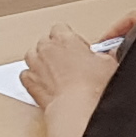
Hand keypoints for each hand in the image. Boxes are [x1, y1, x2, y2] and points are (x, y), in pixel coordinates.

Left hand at [20, 11, 135, 110]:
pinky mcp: (30, 84)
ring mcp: (35, 66)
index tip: (79, 48)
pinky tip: (46, 83)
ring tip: (57, 72)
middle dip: (56, 49)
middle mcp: (46, 49)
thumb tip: (105, 56)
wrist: (77, 108)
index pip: (61, 28)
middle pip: (46, 41)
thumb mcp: (109, 64)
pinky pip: (26, 75)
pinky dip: (34, 77)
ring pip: (32, 55)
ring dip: (42, 61)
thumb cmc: (92, 87)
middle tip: (71, 61)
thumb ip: (103, 55)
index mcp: (64, 38)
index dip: (70, 38)